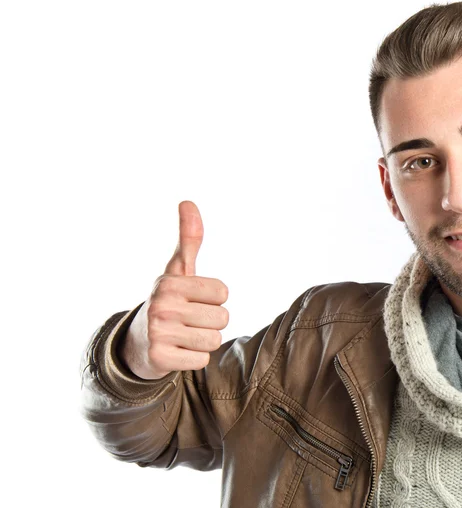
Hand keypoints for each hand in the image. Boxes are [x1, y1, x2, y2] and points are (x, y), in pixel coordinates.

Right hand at [120, 201, 228, 379]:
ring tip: (183, 335)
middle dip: (210, 321)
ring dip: (203, 340)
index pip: (223, 292)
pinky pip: (202, 360)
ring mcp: (158, 332)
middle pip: (222, 317)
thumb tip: (188, 201)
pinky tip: (177, 351)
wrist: (138, 342)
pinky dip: (194, 358)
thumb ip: (189, 238)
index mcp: (170, 281)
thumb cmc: (168, 300)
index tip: (194, 300)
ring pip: (214, 340)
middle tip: (188, 320)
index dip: (213, 298)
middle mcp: (161, 304)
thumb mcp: (178, 270)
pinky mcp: (159, 358)